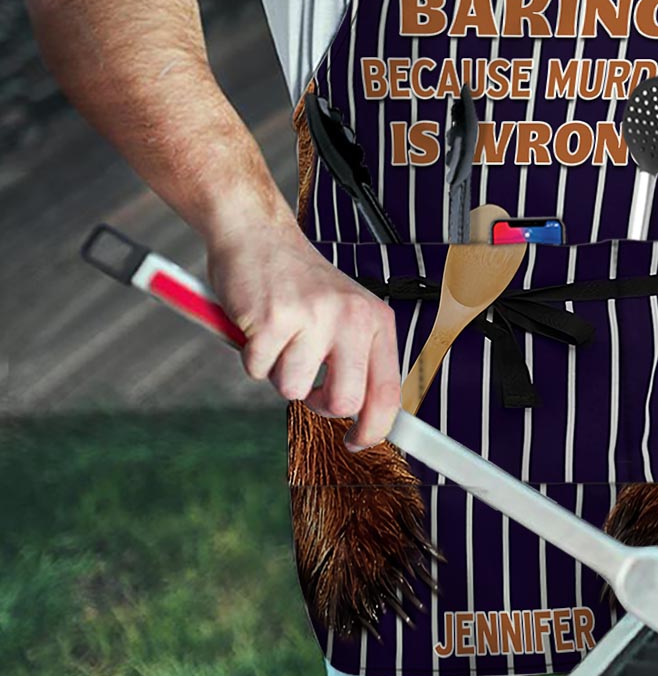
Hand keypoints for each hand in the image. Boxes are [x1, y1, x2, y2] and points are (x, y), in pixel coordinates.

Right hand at [207, 222, 400, 449]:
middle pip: (344, 402)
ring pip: (293, 390)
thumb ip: (358, 359)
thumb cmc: (299, 283)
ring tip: (280, 337)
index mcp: (376, 320)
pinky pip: (257, 371)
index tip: (357, 441)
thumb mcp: (346, 314)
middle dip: (318, 403)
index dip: (374, 428)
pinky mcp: (273, 319)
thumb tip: (365, 418)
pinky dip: (251, 357)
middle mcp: (352, 318)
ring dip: (278, 373)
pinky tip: (258, 326)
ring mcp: (313, 317)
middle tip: (305, 380)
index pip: (388, 392)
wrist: (258, 234)